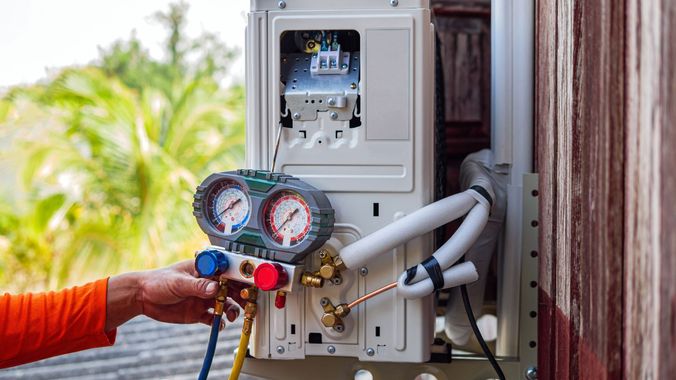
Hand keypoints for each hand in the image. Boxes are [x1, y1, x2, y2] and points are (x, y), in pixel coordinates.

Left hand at [105, 260, 244, 331]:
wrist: (142, 298)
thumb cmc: (157, 281)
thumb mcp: (178, 282)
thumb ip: (197, 286)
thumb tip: (215, 288)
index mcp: (205, 270)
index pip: (227, 272)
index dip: (239, 278)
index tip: (248, 285)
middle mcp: (207, 284)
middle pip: (230, 289)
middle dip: (240, 296)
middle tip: (248, 303)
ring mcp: (203, 298)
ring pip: (225, 304)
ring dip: (231, 310)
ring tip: (231, 317)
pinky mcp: (198, 312)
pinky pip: (213, 318)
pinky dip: (219, 322)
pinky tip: (219, 324)